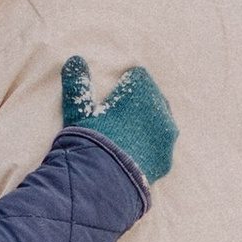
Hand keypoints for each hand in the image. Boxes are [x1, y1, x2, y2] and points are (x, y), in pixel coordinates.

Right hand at [61, 55, 176, 185]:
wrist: (103, 181)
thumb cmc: (88, 140)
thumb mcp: (78, 112)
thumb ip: (78, 86)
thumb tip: (74, 59)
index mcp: (141, 90)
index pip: (138, 77)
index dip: (125, 85)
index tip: (115, 96)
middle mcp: (160, 109)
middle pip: (152, 98)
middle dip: (139, 104)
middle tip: (120, 118)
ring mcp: (166, 136)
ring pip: (160, 123)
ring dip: (147, 126)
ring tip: (127, 138)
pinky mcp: (166, 159)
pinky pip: (159, 148)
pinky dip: (149, 149)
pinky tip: (134, 157)